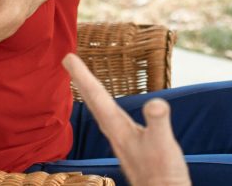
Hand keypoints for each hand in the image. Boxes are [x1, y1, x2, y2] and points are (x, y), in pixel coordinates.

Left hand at [62, 54, 190, 185]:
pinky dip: (105, 107)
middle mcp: (115, 133)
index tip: (67, 58)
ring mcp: (122, 141)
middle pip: (94, 101)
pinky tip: (109, 110)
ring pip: (100, 111)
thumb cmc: (163, 174)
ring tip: (83, 80)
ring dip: (91, 93)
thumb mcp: (163, 144)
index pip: (97, 97)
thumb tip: (155, 102)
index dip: (83, 76)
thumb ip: (158, 122)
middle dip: (82, 79)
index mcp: (118, 129)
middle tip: (68, 60)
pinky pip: (111, 119)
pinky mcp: (130, 146)